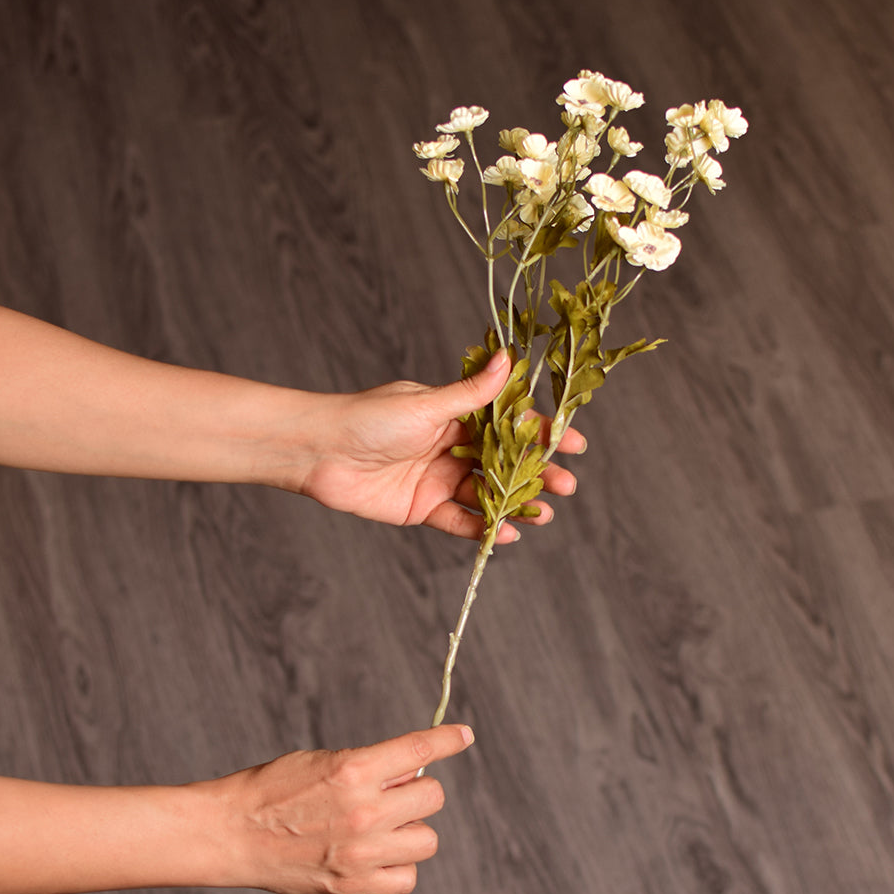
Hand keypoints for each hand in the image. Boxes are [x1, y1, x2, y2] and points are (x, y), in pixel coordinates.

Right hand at [212, 725, 474, 893]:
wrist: (231, 832)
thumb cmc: (273, 789)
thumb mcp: (324, 760)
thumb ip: (370, 767)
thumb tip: (411, 773)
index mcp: (355, 769)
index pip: (419, 749)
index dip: (448, 740)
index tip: (464, 735)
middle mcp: (364, 810)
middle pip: (433, 796)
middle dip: (416, 791)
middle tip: (390, 795)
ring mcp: (361, 851)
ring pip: (428, 839)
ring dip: (412, 829)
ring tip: (382, 828)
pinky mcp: (352, 883)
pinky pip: (406, 879)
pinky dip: (399, 867)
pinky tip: (378, 856)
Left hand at [296, 349, 587, 542]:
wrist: (319, 452)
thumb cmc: (369, 418)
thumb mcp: (427, 404)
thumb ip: (471, 393)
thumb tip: (507, 358)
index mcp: (455, 416)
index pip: (510, 424)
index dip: (542, 433)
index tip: (574, 443)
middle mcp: (451, 447)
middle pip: (505, 463)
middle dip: (537, 474)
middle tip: (566, 485)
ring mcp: (438, 479)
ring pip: (487, 494)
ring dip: (515, 504)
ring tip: (541, 515)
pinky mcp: (422, 508)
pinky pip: (459, 521)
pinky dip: (482, 528)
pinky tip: (505, 534)